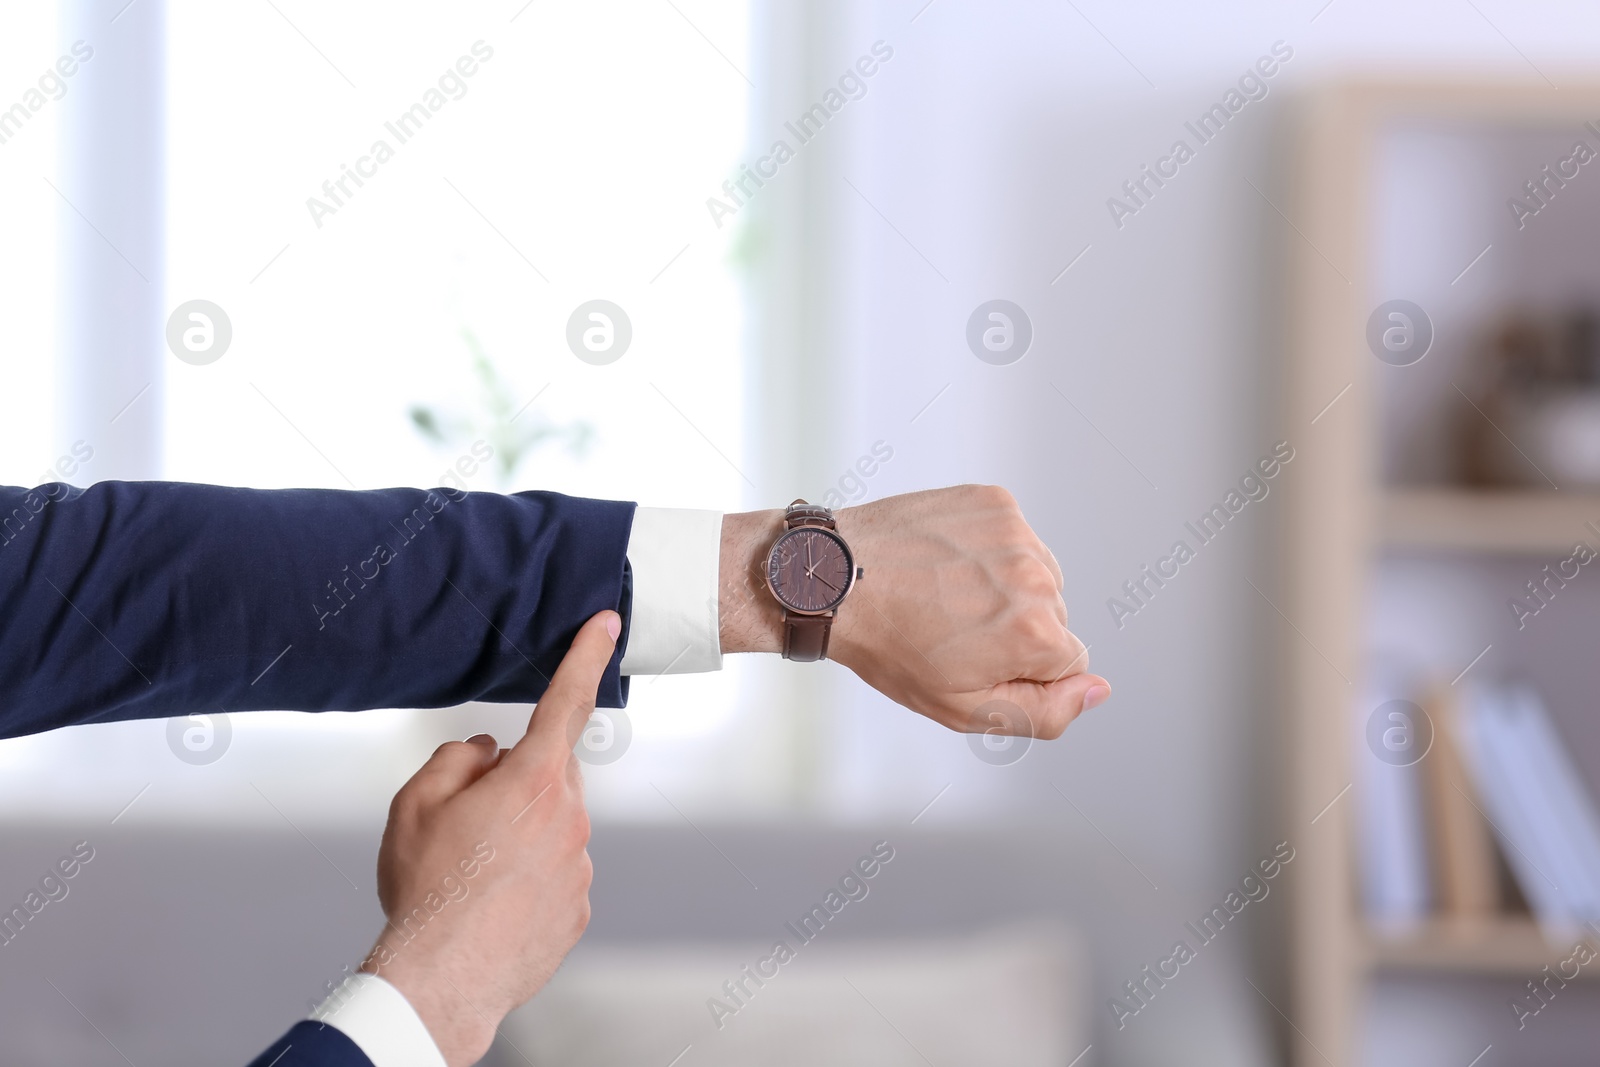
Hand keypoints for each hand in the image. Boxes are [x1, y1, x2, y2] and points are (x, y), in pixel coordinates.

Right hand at [359, 611, 618, 1065]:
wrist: (442, 978)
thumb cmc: (427, 891)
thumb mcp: (415, 804)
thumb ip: (456, 760)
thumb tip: (486, 754)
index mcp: (531, 781)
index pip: (565, 701)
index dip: (585, 655)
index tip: (607, 622)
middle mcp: (568, 818)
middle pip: (548, 776)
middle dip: (516, 785)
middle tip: (468, 824)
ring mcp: (579, 866)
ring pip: (552, 829)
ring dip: (520, 839)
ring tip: (473, 875)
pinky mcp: (577, 908)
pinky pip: (555, 876)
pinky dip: (526, 882)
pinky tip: (492, 903)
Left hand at [720, 486, 1107, 737]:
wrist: (832, 577)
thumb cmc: (890, 647)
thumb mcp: (962, 708)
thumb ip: (1044, 711)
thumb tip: (1097, 688)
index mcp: (1036, 632)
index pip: (1068, 664)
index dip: (1020, 670)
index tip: (973, 659)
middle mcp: (1035, 574)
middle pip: (1055, 617)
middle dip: (1014, 629)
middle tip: (951, 629)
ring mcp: (1015, 531)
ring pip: (1037, 576)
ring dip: (1004, 588)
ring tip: (945, 595)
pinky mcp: (995, 501)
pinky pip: (1014, 539)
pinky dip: (988, 551)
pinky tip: (944, 563)